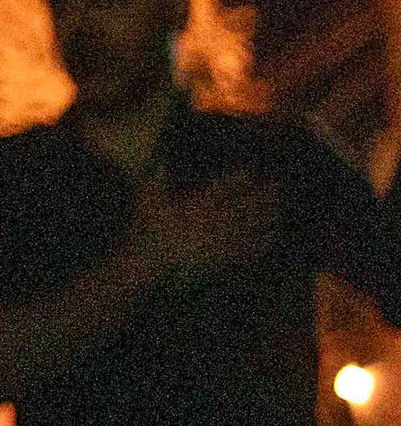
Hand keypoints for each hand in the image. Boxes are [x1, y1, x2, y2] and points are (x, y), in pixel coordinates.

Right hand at [126, 172, 285, 290]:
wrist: (149, 266)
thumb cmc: (145, 231)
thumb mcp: (145, 201)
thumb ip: (155, 179)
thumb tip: (161, 159)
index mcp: (196, 205)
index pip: (222, 189)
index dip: (238, 179)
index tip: (252, 171)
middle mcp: (214, 221)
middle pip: (242, 205)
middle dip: (261, 193)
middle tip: (277, 183)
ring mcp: (221, 241)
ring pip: (249, 225)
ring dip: (266, 214)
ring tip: (280, 204)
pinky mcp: (223, 258)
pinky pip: (246, 249)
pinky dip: (261, 242)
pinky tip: (273, 235)